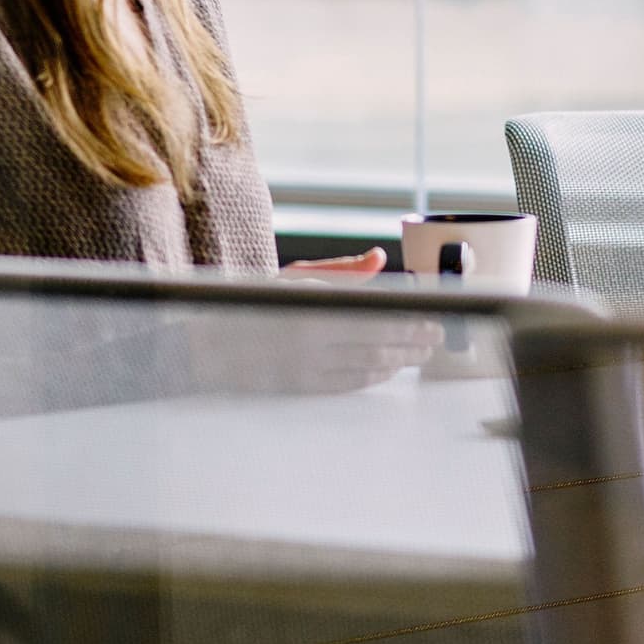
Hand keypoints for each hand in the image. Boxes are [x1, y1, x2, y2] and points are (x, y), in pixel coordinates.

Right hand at [191, 250, 442, 392]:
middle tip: (437, 336)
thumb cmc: (257, 304)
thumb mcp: (296, 277)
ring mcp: (304, 363)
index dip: (407, 314)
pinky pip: (348, 383)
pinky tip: (390, 368)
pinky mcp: (299, 386)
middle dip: (413, 338)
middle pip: (376, 337)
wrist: (207, 346)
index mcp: (310, 298)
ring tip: (422, 353)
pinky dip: (374, 375)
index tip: (432, 314)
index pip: (373, 307)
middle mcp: (308, 331)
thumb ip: (343, 271)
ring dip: (400, 358)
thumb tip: (381, 256)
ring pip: (366, 362)